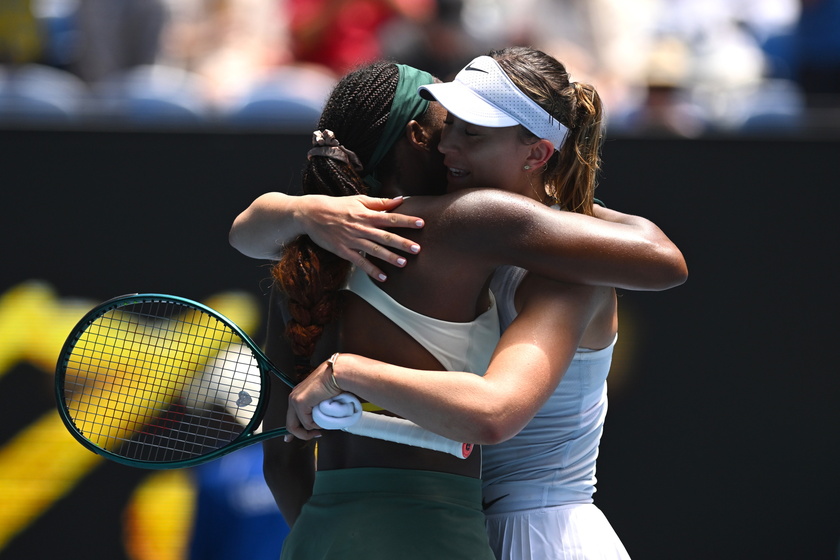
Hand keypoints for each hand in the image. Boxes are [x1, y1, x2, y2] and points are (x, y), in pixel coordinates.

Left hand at [284, 357, 341, 440]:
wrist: (338, 374)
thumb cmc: (335, 383)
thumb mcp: (323, 399)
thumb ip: (316, 410)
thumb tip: (318, 422)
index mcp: (298, 395)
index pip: (291, 417)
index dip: (291, 432)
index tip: (289, 439)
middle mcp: (294, 397)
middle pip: (290, 425)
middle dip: (302, 435)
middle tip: (315, 435)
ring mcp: (295, 399)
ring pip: (299, 426)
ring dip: (314, 427)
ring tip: (325, 420)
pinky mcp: (300, 402)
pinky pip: (307, 423)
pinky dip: (317, 424)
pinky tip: (325, 415)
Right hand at [296, 195, 422, 280]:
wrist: (312, 214)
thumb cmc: (337, 206)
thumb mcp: (359, 199)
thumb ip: (380, 202)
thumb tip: (400, 199)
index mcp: (367, 215)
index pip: (391, 217)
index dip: (407, 221)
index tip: (421, 223)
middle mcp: (362, 228)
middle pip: (385, 236)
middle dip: (402, 243)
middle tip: (417, 249)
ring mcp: (353, 240)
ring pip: (374, 250)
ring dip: (389, 257)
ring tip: (403, 263)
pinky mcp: (344, 251)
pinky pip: (360, 262)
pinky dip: (371, 270)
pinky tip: (383, 277)